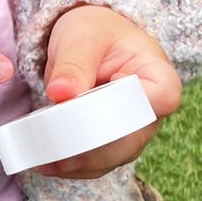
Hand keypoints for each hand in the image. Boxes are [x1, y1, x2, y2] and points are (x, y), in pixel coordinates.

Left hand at [38, 5, 181, 179]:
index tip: (90, 103)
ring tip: (41, 157)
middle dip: (90, 144)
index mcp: (159, 78)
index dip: (126, 107)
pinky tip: (44, 163)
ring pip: (110, 158)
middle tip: (52, 142)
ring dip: (76, 162)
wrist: (93, 44)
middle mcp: (151, 114)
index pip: (158, 99)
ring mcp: (132, 135)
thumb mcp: (83, 36)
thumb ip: (74, 63)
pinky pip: (94, 165)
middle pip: (129, 139)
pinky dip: (70, 167)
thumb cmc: (97, 33)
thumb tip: (61, 93)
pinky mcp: (110, 148)